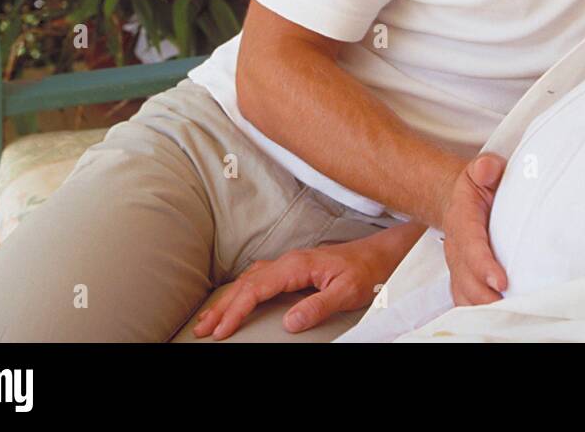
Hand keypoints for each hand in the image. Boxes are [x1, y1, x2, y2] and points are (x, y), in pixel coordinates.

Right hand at [192, 225, 419, 339]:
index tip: (222, 331)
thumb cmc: (366, 270)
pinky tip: (236, 299)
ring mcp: (290, 263)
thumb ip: (318, 306)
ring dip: (228, 299)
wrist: (381, 254)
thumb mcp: (347, 292)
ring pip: (249, 280)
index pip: (257, 289)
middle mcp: (289, 261)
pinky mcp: (294, 268)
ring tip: (209, 319)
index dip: (236, 310)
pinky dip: (242, 291)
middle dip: (222, 307)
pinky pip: (259, 278)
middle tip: (203, 330)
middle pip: (246, 284)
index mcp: (297, 265)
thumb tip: (289, 322)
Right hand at [440, 153, 507, 306]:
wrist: (459, 200)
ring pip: (464, 296)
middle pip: (466, 281)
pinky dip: (479, 313)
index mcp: (463, 222)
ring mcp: (458, 266)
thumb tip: (489, 169)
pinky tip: (499, 319)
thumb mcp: (480, 170)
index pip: (471, 248)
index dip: (484, 267)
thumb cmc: (478, 187)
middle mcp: (457, 249)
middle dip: (486, 298)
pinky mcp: (463, 278)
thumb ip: (485, 168)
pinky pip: (466, 301)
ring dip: (483, 309)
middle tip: (511, 307)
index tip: (502, 282)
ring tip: (509, 317)